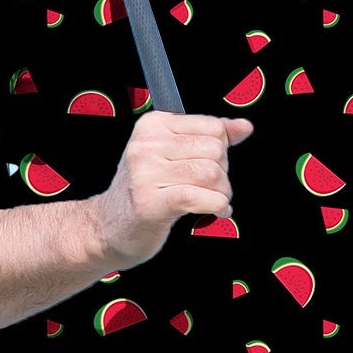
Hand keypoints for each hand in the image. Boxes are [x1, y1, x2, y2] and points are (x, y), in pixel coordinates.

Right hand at [85, 112, 252, 270]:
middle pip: (215, 150)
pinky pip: (199, 197)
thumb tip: (244, 127)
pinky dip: (216, 206)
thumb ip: (210, 138)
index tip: (212, 166)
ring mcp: (145, 173)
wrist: (108, 227)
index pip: (213, 127)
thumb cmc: (144, 191)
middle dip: (223, 173)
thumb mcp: (173, 155)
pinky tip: (216, 211)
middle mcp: (146, 145)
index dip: (223, 150)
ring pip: (211, 173)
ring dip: (222, 193)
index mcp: (153, 125)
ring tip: (214, 201)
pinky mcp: (151, 202)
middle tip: (212, 189)